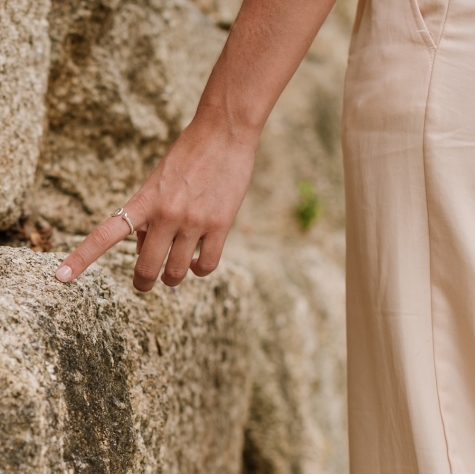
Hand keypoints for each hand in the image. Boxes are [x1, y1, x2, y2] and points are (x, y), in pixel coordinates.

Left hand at [55, 116, 256, 290]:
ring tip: (175, 273)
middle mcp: (165, 214)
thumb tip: (144, 251)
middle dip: (144, 282)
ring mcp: (193, 221)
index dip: (82, 258)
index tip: (61, 277)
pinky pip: (206, 265)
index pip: (106, 234)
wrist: (223, 132)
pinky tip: (198, 262)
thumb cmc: (188, 155)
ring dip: (173, 278)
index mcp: (144, 200)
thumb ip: (148, 216)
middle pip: (147, 269)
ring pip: (177, 272)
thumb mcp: (158, 181)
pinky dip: (200, 270)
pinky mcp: (220, 225)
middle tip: (145, 284)